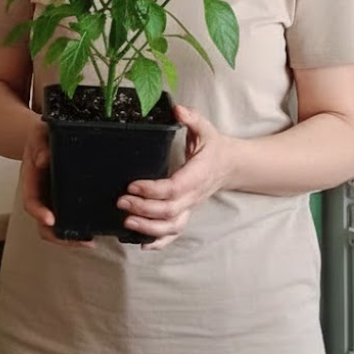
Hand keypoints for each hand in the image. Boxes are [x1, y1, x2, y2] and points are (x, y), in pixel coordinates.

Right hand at [21, 120, 95, 248]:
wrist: (47, 136)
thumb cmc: (41, 135)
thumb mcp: (38, 134)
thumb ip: (39, 144)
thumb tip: (43, 160)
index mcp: (32, 181)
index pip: (31, 202)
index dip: (39, 213)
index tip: (50, 220)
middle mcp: (42, 195)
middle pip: (44, 224)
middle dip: (60, 237)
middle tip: (81, 240)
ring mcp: (54, 200)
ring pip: (59, 226)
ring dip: (72, 237)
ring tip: (91, 240)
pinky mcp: (68, 200)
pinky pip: (72, 218)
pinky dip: (82, 227)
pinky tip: (97, 228)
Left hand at [117, 103, 232, 250]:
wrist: (232, 166)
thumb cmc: (214, 147)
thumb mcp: (205, 128)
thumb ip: (191, 118)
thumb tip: (177, 108)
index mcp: (197, 175)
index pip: (174, 188)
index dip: (152, 190)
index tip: (132, 185)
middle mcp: (194, 195)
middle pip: (170, 210)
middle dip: (144, 209)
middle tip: (121, 202)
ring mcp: (191, 207)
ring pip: (172, 226)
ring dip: (149, 228)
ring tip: (126, 223)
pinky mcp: (187, 213)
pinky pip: (175, 233)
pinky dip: (160, 242)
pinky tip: (142, 244)